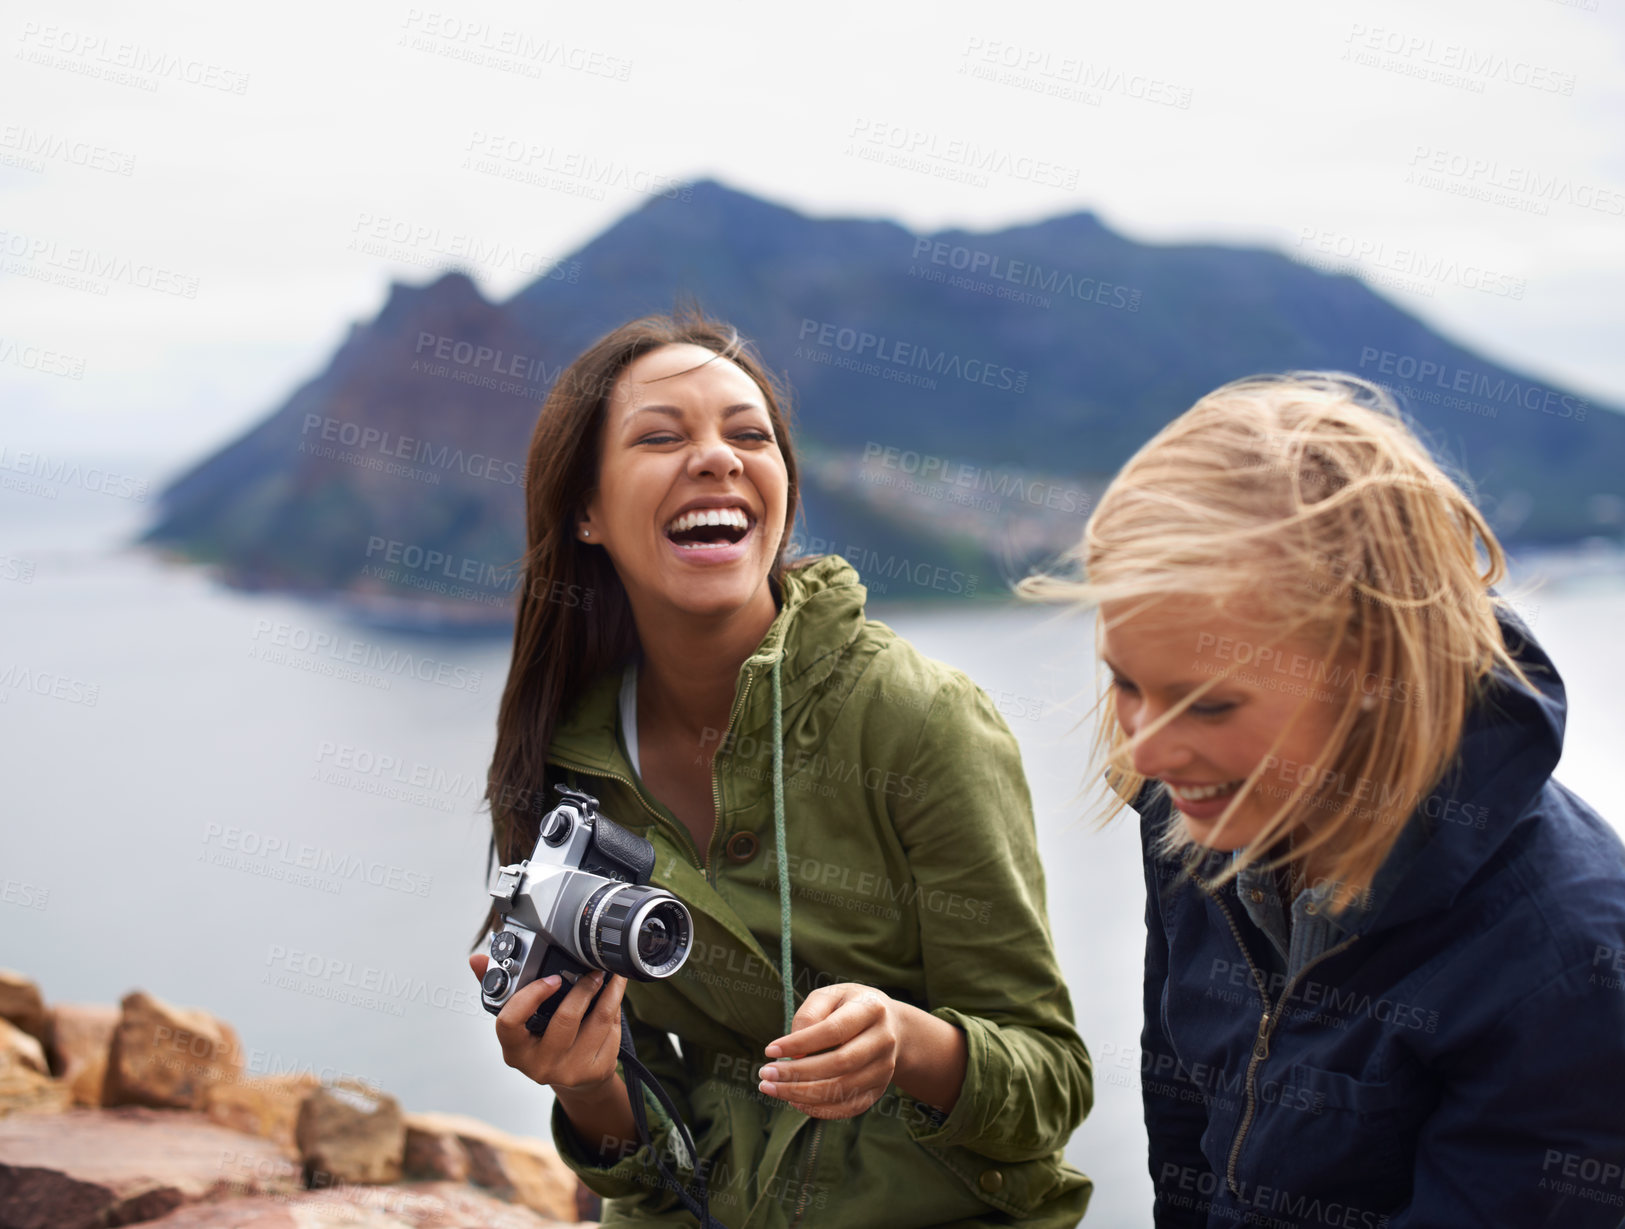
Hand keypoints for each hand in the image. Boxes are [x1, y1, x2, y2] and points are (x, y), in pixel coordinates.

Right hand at [468, 953, 627, 1097]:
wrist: (575, 1078)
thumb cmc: (543, 1041)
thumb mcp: (520, 1020)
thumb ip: (500, 987)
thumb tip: (477, 959)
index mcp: (514, 1050)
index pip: (510, 1021)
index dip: (531, 995)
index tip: (552, 978)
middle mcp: (539, 1065)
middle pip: (564, 1020)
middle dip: (583, 989)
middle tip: (593, 970)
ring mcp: (569, 1071)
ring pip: (596, 1022)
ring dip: (608, 993)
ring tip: (609, 976)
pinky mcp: (595, 1071)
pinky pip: (611, 1031)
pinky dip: (616, 1008)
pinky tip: (615, 995)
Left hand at [757, 982, 900, 1118]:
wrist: (891, 1027)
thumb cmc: (849, 1007)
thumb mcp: (830, 996)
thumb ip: (809, 1015)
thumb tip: (794, 1053)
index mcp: (871, 1009)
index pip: (833, 1030)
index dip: (800, 1042)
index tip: (769, 1050)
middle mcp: (883, 1040)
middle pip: (839, 1063)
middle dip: (797, 1073)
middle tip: (764, 1074)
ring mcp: (884, 1068)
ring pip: (842, 1090)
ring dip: (802, 1094)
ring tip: (771, 1088)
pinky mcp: (879, 1090)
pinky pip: (848, 1107)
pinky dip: (819, 1109)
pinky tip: (794, 1101)